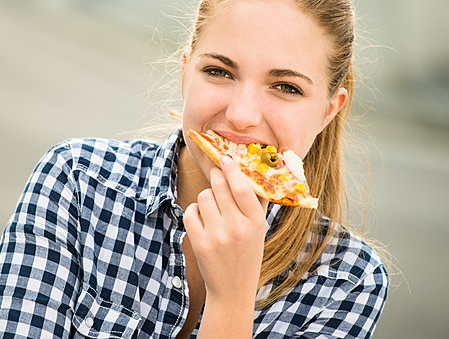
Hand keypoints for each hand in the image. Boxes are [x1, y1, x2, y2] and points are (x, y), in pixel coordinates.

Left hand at [183, 155, 268, 304]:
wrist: (232, 290)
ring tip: (212, 210)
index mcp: (255, 222)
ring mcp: (217, 236)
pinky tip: (202, 220)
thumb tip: (251, 171)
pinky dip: (194, 212)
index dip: (231, 169)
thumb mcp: (258, 230)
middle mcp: (237, 227)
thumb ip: (256, 203)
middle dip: (216, 179)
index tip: (225, 159)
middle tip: (216, 178)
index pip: (242, 187)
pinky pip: (190, 212)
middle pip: (218, 186)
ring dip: (206, 199)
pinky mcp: (200, 243)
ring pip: (203, 196)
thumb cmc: (247, 254)